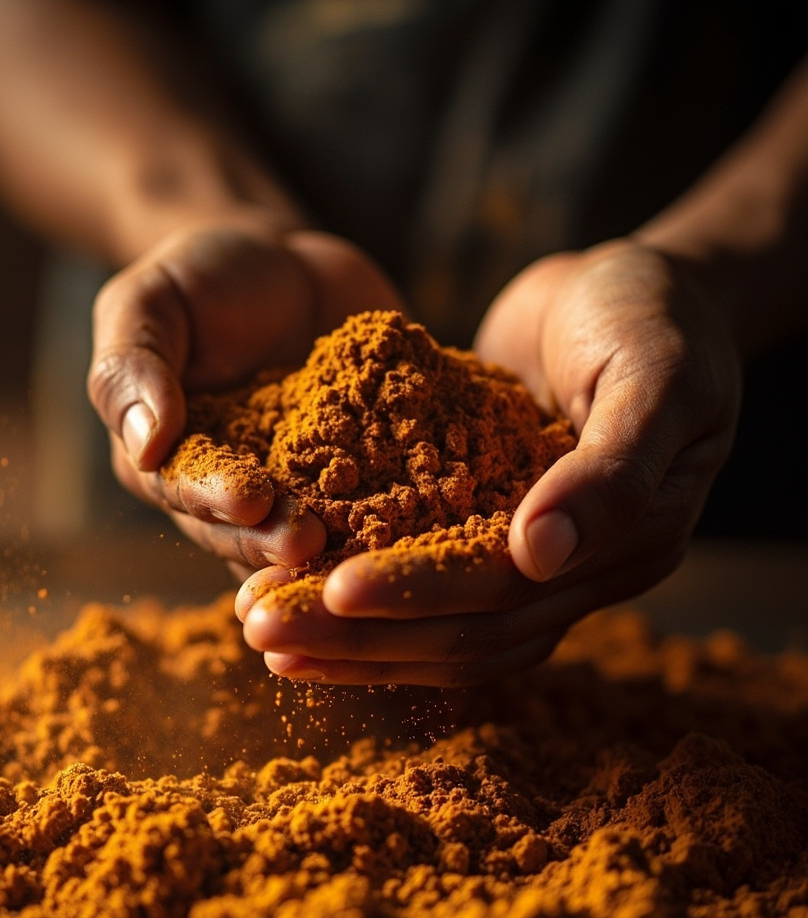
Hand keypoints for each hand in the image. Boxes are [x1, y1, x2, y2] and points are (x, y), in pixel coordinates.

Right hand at [87, 219, 403, 571]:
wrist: (286, 264)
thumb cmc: (202, 276)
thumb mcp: (149, 301)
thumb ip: (132, 366)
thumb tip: (142, 445)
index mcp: (169, 460)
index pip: (185, 488)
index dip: (216, 498)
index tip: (250, 499)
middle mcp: (231, 490)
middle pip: (248, 527)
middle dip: (277, 537)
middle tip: (308, 541)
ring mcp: (299, 488)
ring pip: (311, 526)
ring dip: (335, 541)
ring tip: (362, 545)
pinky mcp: (357, 473)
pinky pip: (376, 497)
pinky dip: (397, 508)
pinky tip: (423, 514)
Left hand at [238, 239, 742, 685]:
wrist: (634, 284)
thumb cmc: (659, 314)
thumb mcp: (655, 374)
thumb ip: (612, 468)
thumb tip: (539, 557)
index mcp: (623, 548)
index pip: (504, 594)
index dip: (420, 595)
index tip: (333, 591)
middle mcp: (572, 572)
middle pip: (456, 630)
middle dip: (357, 633)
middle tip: (261, 627)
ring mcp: (526, 556)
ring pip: (432, 624)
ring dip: (344, 633)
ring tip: (257, 628)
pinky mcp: (482, 525)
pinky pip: (419, 579)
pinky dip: (359, 598)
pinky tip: (293, 591)